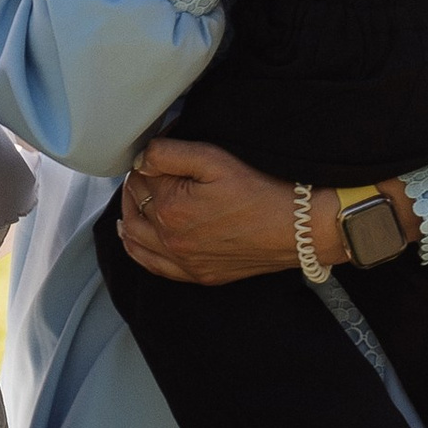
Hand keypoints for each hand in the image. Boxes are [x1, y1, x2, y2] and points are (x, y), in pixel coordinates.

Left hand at [116, 139, 423, 286]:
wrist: (298, 228)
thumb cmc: (262, 189)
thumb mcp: (214, 158)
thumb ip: (169, 154)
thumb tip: (140, 159)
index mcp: (169, 208)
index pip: (139, 178)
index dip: (145, 161)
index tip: (157, 153)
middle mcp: (169, 240)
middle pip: (133, 208)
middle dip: (134, 187)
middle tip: (145, 171)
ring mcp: (184, 262)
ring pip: (135, 240)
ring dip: (129, 217)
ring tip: (134, 201)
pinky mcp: (200, 274)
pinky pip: (154, 266)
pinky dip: (139, 250)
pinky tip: (136, 239)